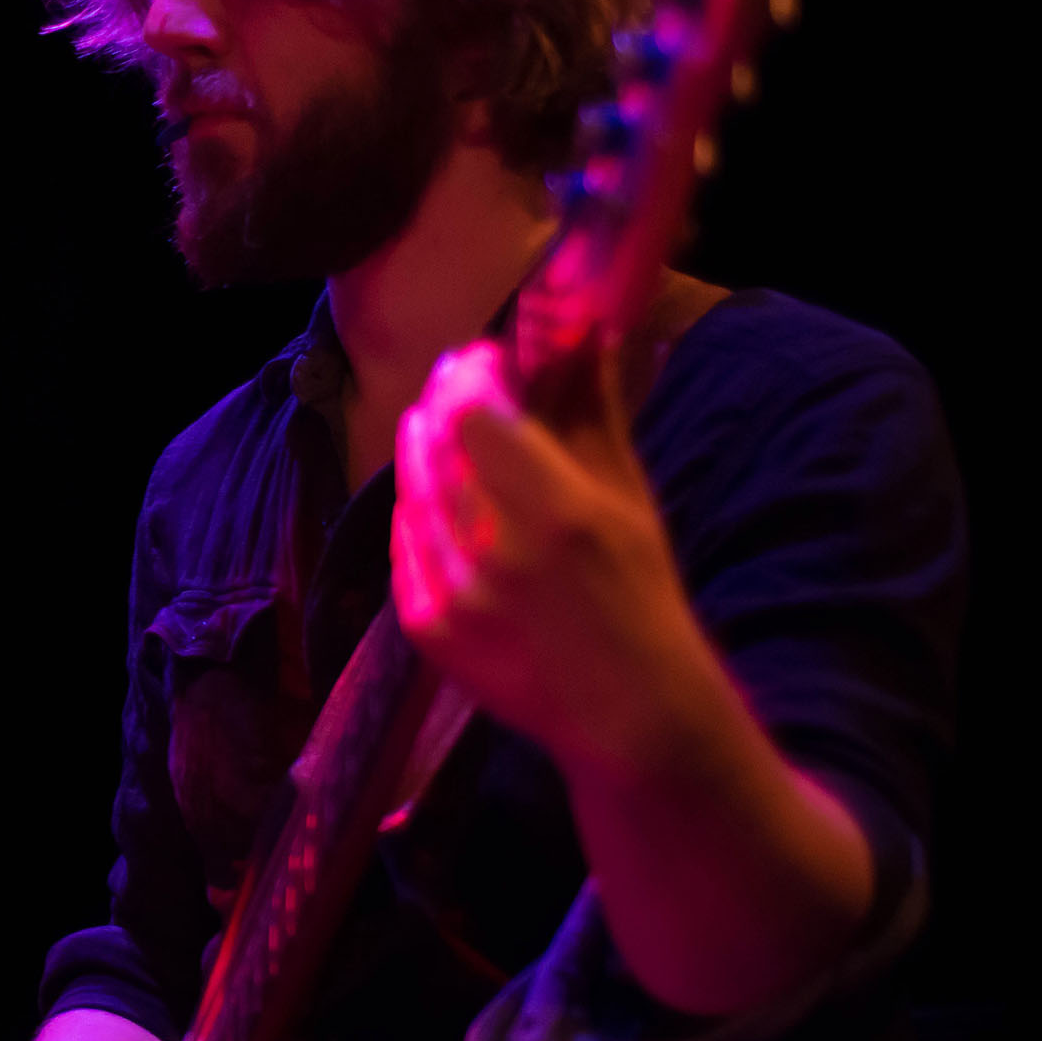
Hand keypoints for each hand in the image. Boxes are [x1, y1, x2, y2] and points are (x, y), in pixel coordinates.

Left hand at [390, 336, 707, 779]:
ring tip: (444, 435)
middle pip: (433, 446)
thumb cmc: (638, 594)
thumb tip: (577, 327)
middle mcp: (494, 552)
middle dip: (441, 406)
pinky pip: (402, 548)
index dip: (466, 375)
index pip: (471, 412)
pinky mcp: (425, 630)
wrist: (629, 713)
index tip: (480, 359)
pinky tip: (436, 503)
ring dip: (423, 455)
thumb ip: (589, 409)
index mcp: (556, 512)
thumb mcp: (627, 497)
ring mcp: (452, 596)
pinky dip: (416, 516)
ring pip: (411, 493)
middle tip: (456, 388)